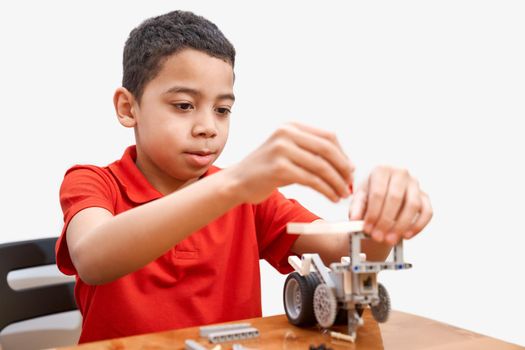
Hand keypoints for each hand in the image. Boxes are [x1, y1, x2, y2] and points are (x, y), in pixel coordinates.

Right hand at [229, 122, 354, 203]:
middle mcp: (286, 133)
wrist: (237, 182)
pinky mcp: (279, 168)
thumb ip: (311, 153)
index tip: (349, 170)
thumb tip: (346, 164)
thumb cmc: (265, 170)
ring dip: (336, 182)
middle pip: (327, 148)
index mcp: (291, 126)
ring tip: (342, 194)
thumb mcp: (287, 153)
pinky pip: (312, 180)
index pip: (328, 136)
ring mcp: (282, 149)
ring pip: (321, 166)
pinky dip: (326, 190)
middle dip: (343, 168)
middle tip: (349, 184)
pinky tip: (331, 197)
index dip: (343, 154)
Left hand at [349, 166, 432, 244]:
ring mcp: (415, 184)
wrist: (383, 196)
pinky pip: (427, 212)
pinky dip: (418, 226)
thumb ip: (356, 208)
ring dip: (401, 225)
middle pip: (395, 198)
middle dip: (385, 221)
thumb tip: (355, 219)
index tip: (367, 229)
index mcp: (381, 170)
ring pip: (413, 205)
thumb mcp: (360, 199)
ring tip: (389, 239)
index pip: (378, 193)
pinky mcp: (425, 196)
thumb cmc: (370, 195)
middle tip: (377, 237)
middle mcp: (400, 173)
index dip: (372, 213)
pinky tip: (406, 236)